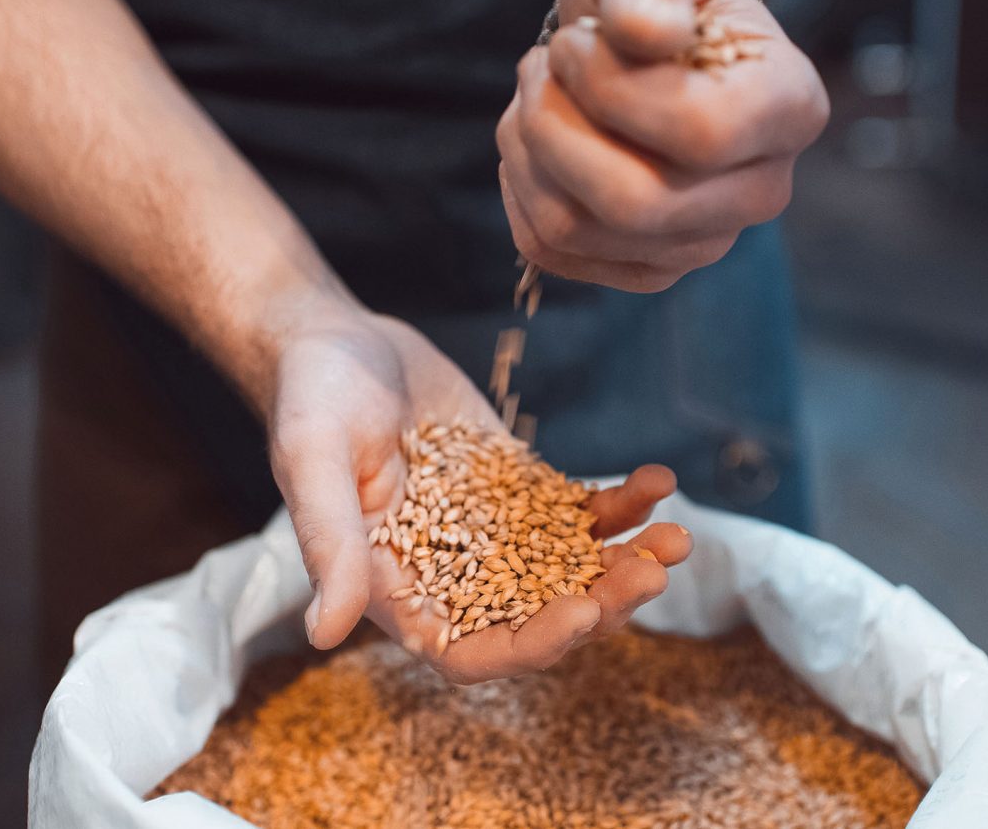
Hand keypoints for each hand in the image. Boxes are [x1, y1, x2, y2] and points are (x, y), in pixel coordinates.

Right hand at [269, 313, 688, 681]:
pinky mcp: (518, 491)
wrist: (338, 338)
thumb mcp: (312, 460)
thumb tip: (323, 634)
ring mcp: (491, 533)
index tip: (583, 612)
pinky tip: (658, 480)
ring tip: (678, 534)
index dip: (530, 645)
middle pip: (538, 617)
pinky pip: (578, 513)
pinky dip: (621, 506)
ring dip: (627, 560)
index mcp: (397, 588)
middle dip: (603, 602)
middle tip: (654, 566)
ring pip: (570, 571)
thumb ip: (327, 543)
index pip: (469, 650)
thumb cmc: (310, 396)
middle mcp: (450, 574)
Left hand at [497, 0, 828, 291]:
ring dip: (526, 150)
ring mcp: (703, 244)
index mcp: (788, 109)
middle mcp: (760, 193)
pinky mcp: (647, 270)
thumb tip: (646, 30)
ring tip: (534, 93)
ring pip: (576, 228)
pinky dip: (519, 188)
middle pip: (634, 202)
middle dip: (553, 126)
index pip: (701, 132)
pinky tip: (536, 142)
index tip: (571, 42)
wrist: (646, 53)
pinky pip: (551, 249)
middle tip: (538, 66)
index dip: (611, 89)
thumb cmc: (656, 9)